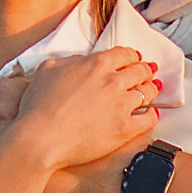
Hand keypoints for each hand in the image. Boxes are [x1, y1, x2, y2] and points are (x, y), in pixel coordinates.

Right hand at [4, 49, 161, 190]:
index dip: (131, 56)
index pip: (124, 54)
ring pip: (148, 93)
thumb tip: (83, 62)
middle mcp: (114, 81)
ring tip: (153, 90)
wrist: (41, 138)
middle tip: (149, 72)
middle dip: (146, 70)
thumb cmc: (38, 105)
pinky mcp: (125, 128)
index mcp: (96, 64)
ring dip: (152, 90)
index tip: (134, 58)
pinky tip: (151, 115)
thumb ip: (70, 61)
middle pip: (140, 71)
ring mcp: (122, 105)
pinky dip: (152, 115)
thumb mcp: (48, 69)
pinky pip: (149, 119)